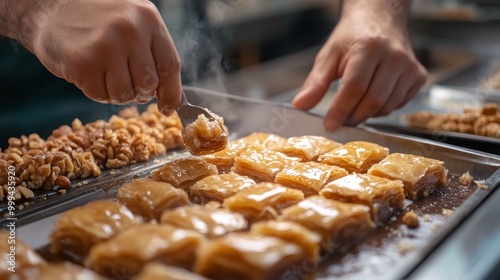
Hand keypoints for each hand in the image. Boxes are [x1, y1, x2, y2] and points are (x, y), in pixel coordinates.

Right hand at [29, 0, 181, 114]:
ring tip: (105, 74)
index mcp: (148, 19)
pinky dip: (96, 91)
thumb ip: (153, 51)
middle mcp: (130, 30)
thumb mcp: (133, 21)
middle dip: (140, 92)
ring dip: (117, 93)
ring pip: (125, 94)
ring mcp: (106, 47)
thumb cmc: (98, 20)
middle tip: (126, 83)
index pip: (170, 66)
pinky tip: (89, 72)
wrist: (49, 10)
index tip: (167, 108)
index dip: (171, 92)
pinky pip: (101, 95)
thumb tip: (170, 96)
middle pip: (149, 84)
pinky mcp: (83, 64)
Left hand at [292, 0, 426, 130]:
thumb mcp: (329, 55)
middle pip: (372, 101)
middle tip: (339, 120)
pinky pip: (398, 105)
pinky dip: (381, 108)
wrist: (380, 20)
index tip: (329, 124)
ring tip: (353, 105)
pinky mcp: (419, 76)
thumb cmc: (352, 38)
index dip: (340, 110)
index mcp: (369, 48)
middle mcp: (394, 56)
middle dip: (352, 116)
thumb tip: (300, 105)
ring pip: (386, 107)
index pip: (354, 88)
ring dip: (366, 114)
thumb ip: (315, 82)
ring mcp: (410, 67)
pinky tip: (372, 96)